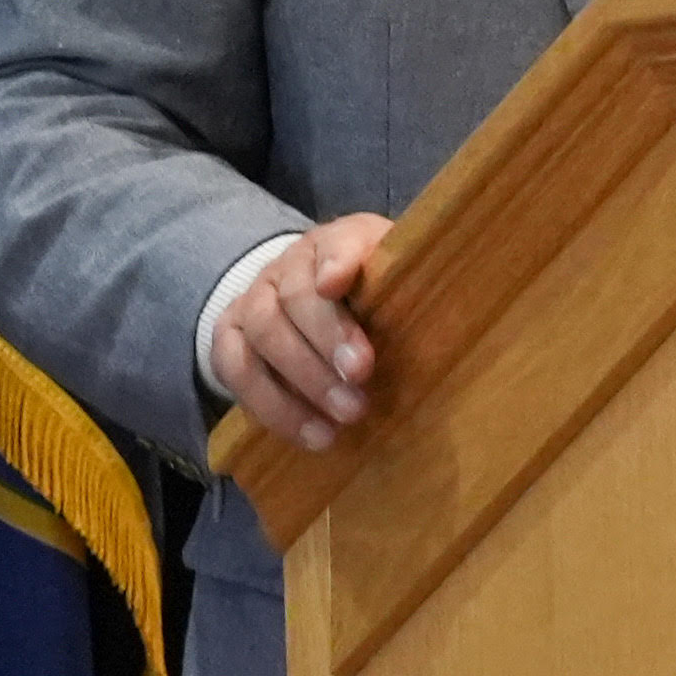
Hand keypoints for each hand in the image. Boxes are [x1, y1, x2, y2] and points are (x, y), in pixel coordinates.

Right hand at [222, 212, 396, 453]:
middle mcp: (287, 267)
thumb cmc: (369, 305)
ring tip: (341, 421)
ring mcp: (252, 301)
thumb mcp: (396, 290)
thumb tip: (446, 316)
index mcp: (335, 245)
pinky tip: (312, 435)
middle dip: (325, 337)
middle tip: (361, 377)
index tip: (336, 284)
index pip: (337, 241)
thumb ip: (410, 292)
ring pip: (261, 331)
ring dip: (301, 380)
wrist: (313, 311)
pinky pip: (235, 370)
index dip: (337, 260)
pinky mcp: (228, 341)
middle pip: (294, 294)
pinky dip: (272, 406)